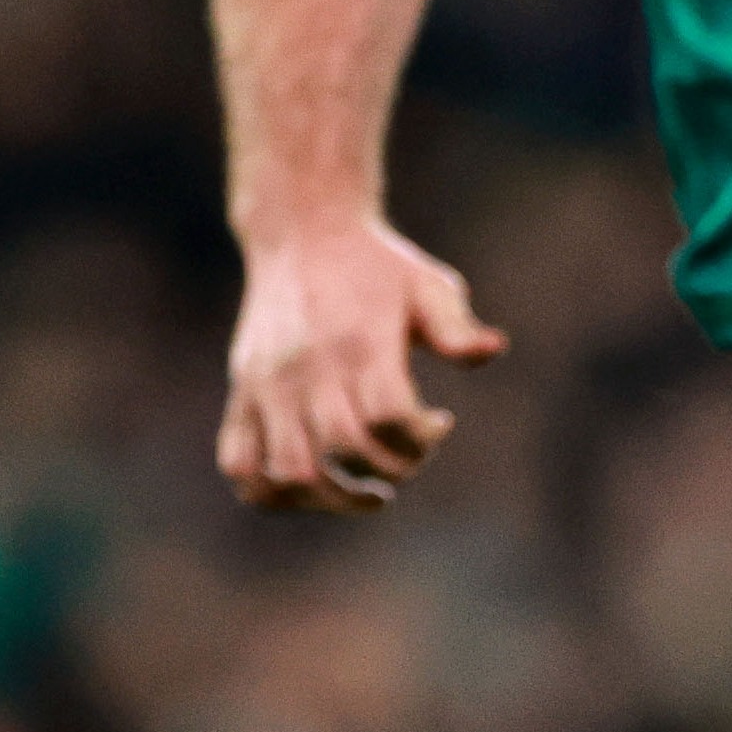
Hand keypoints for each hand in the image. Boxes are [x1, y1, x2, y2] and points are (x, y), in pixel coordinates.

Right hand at [216, 218, 507, 513]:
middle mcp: (308, 369)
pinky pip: (238, 463)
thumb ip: (458, 327)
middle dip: (385, 471)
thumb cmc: (379, 265)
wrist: (304, 231)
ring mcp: (267, 385)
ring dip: (331, 499)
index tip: (439, 423)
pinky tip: (310, 487)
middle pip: (341, 450)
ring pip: (287, 471)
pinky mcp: (242, 393)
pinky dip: (269, 492)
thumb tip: (493, 351)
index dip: (421, 440)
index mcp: (361, 343)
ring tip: (364, 492)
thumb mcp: (429, 284)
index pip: (388, 419)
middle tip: (407, 459)